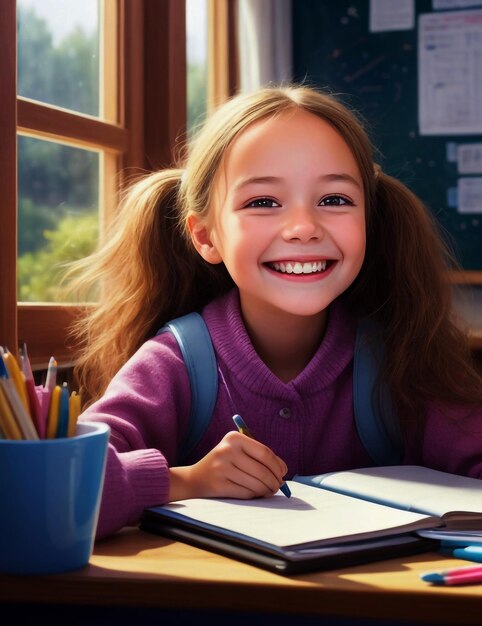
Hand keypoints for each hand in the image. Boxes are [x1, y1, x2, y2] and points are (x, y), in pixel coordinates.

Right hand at [168, 431, 287, 500]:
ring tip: (267, 490)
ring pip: (256, 484)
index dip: (277, 466)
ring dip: (266, 490)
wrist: (195, 478)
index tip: (282, 474)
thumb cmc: (224, 464)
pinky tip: (254, 493)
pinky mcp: (219, 485)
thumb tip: (283, 469)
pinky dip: (254, 495)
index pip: (265, 453)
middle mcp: (227, 450)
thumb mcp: (238, 451)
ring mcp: (222, 468)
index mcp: (234, 438)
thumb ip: (260, 456)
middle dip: (275, 481)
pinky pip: (247, 493)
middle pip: (262, 470)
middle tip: (277, 486)